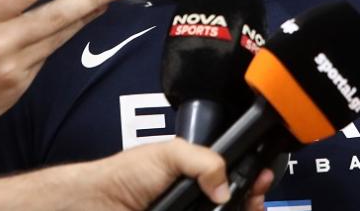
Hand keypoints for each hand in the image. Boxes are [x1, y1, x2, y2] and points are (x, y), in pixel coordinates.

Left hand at [76, 139, 270, 210]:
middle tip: (254, 199)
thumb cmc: (125, 175)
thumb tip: (226, 187)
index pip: (234, 181)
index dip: (251, 182)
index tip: (262, 181)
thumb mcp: (170, 154)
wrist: (98, 203)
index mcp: (197, 178)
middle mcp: (196, 203)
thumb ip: (205, 160)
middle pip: (234, 206)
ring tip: (245, 207)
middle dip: (249, 202)